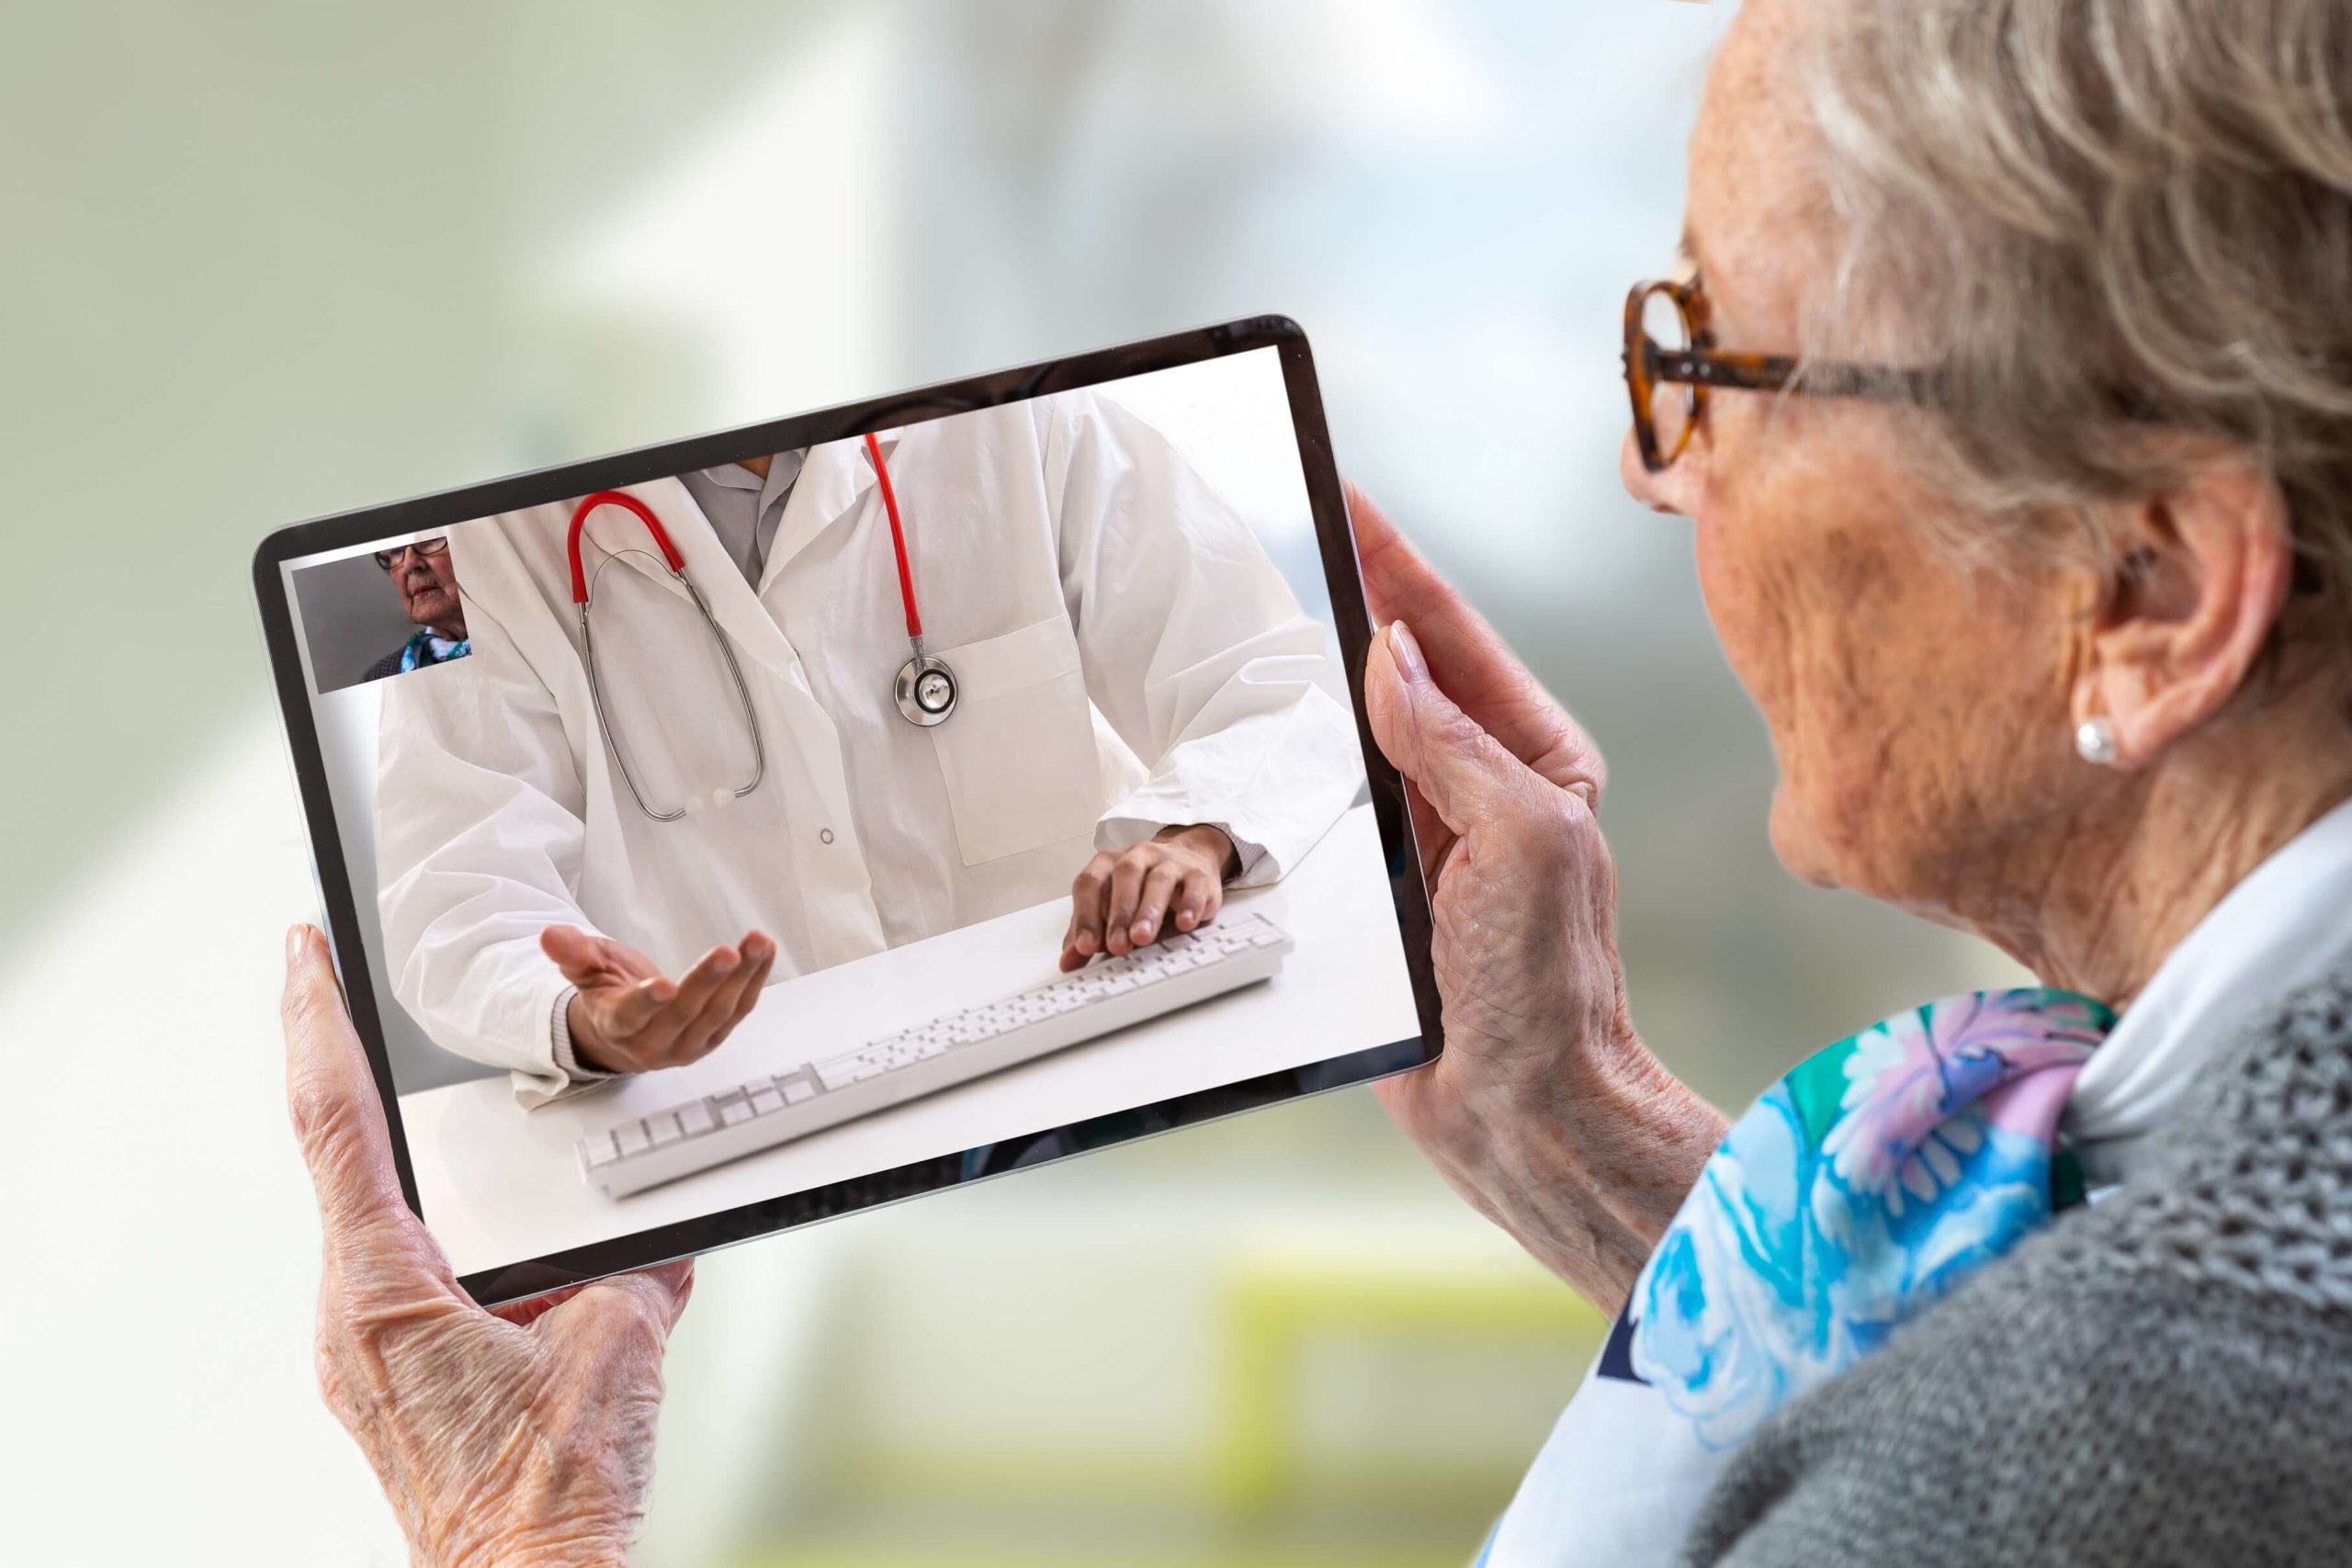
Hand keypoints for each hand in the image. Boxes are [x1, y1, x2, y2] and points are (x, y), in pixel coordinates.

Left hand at [283, 924, 691, 1567]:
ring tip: (486, 1147)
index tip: (302, 952)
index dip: (316, 1023)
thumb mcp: (618, 1344)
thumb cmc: (551, 1498)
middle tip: (360, 991)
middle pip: (348, 1163)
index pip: (337, 1124)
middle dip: (366, 1079)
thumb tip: (657, 1244)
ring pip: (389, 1227)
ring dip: (431, 1175)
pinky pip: (416, 1282)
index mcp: (385, 1292)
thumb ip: (634, 1270)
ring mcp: (370, 1358)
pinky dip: (459, 1242)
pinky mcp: (398, 1388)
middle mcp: (356, 1320)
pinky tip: (520, 1258)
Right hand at [542, 925, 775, 1074]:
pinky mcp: (714, 1037)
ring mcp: (688, 1045)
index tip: (664, 983)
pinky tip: (764, 952)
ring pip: (719, 1012)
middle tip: (728, 952)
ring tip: (757, 942)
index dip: (647, 1002)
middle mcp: (654, 1043)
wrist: (625, 1034)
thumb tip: (550, 935)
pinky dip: (754, 980)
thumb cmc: (606, 994)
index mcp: (617, 1026)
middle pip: (684, 1013)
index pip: (632, 1017)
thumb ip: (572, 954)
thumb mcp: (585, 970)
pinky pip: (738, 1010)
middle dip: (707, 981)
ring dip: (742, 977)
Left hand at [1059, 823, 1238, 970]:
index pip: (1090, 883)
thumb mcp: (1110, 907)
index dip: (1086, 915)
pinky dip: (1190, 904)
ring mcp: (1170, 862)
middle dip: (1119, 913)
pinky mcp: (1199, 874)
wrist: (1187, 858)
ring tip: (1143, 938)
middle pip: (1125, 876)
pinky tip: (1185, 924)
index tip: (1085, 946)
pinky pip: (1195, 885)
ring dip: (1149, 911)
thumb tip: (1067, 962)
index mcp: (1108, 863)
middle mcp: (1138, 856)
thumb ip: (1089, 932)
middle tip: (1117, 946)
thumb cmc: (1141, 888)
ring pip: (1159, 880)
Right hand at [1351, 482, 1726, 1306]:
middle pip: (1405, 665)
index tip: (1345, 495)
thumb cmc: (1548, 992)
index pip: (1448, 635)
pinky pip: (1333, 801)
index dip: (1393, 561)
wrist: (1523, 1113)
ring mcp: (1435, 835)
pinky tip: (1276, 726)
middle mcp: (1487, 787)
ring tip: (1286, 596)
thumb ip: (1458, 746)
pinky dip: (1301, 757)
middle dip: (1357, 592)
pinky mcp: (1389, 887)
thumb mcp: (1524, 845)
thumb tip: (1395, 658)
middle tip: (1307, 522)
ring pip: (1362, 726)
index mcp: (1537, 760)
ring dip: (1324, 669)